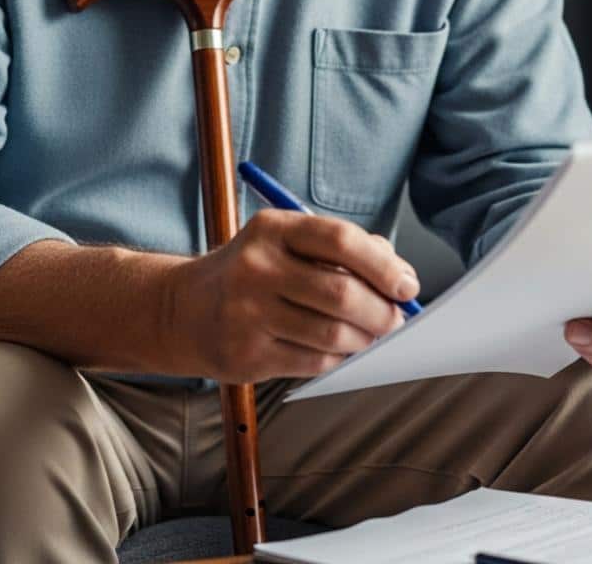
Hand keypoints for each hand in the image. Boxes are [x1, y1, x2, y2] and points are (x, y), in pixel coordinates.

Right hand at [168, 208, 419, 383]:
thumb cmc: (254, 272)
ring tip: (372, 337)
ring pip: (332, 334)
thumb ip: (343, 249)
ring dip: (365, 340)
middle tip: (397, 320)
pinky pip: (313, 362)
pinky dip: (338, 359)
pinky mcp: (246, 355)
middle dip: (382, 312)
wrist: (184, 309)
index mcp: (273, 229)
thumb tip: (399, 275)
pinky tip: (340, 350)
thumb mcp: (287, 242)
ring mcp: (248, 313)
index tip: (407, 285)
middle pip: (341, 293)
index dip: (383, 265)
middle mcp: (257, 267)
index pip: (340, 240)